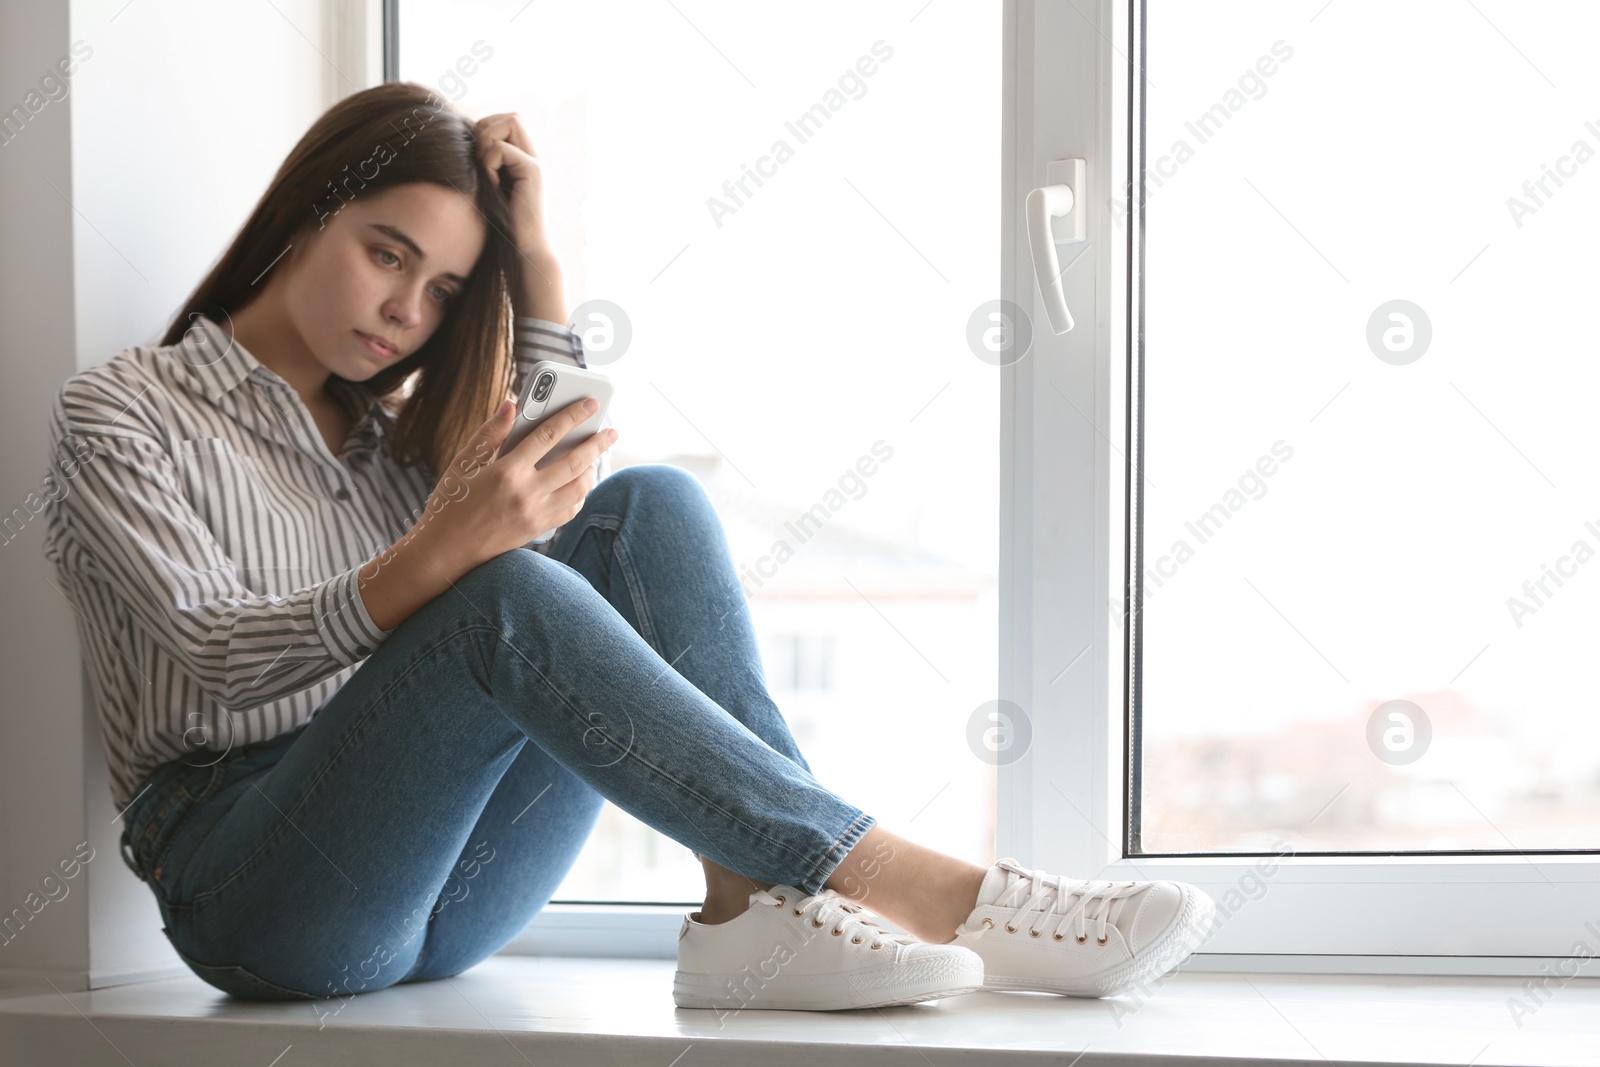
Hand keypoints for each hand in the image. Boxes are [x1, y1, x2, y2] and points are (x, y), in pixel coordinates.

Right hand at [414, 395, 618, 569]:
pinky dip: (581, 494)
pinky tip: (579, 482)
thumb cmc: (450, 502)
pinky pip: (571, 510)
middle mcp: (526, 493)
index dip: (572, 416)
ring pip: (579, 488)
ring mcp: (536, 514)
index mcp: (506, 471)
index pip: (548, 435)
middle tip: (611, 431)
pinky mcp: (539, 530)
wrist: (446, 552)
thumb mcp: (463, 463)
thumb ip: (491, 433)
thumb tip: (512, 404)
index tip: (591, 404)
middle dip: (596, 443)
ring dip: (592, 470)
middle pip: (574, 463)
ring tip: (596, 456)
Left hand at [475, 112, 554, 260]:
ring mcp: (535, 163)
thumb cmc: (500, 225)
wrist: (522, 251)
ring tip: (486, 171)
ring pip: (511, 122)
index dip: (488, 128)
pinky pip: (501, 149)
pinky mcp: (533, 171)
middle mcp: (532, 157)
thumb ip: (482, 163)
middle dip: (488, 130)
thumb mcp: (487, 187)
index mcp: (523, 159)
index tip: (478, 158)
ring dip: (488, 142)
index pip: (507, 120)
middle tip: (479, 159)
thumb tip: (461, 139)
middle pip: (512, 116)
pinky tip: (493, 185)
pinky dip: (489, 163)